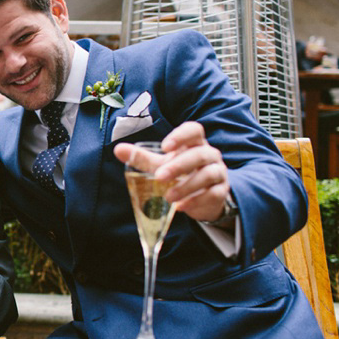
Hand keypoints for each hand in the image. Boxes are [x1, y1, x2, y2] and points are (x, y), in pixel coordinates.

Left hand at [114, 122, 230, 222]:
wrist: (201, 196)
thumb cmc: (180, 174)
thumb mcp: (160, 164)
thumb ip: (141, 157)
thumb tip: (118, 149)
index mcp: (194, 143)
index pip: (194, 131)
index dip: (181, 135)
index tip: (165, 146)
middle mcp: (209, 155)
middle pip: (200, 154)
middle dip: (179, 166)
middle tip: (159, 177)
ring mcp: (217, 173)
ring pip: (208, 175)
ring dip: (187, 186)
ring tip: (168, 197)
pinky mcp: (221, 192)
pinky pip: (213, 194)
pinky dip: (197, 201)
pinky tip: (181, 207)